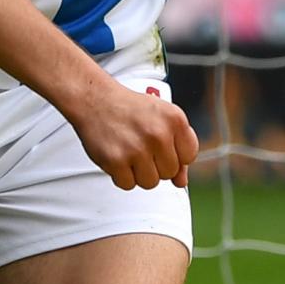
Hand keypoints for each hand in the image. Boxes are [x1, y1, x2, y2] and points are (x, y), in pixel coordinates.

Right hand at [69, 75, 198, 191]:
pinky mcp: (116, 161)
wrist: (95, 99)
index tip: (163, 147)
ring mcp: (137, 148)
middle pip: (169, 172)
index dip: (175, 155)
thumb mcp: (161, 117)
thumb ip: (177, 148)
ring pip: (150, 183)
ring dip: (139, 173)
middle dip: (156, 164)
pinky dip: (121, 175)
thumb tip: (182, 181)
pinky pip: (128, 184)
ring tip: (130, 152)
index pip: (189, 156)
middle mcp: (158, 134)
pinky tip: (118, 157)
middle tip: (141, 147)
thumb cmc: (128, 108)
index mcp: (175, 119)